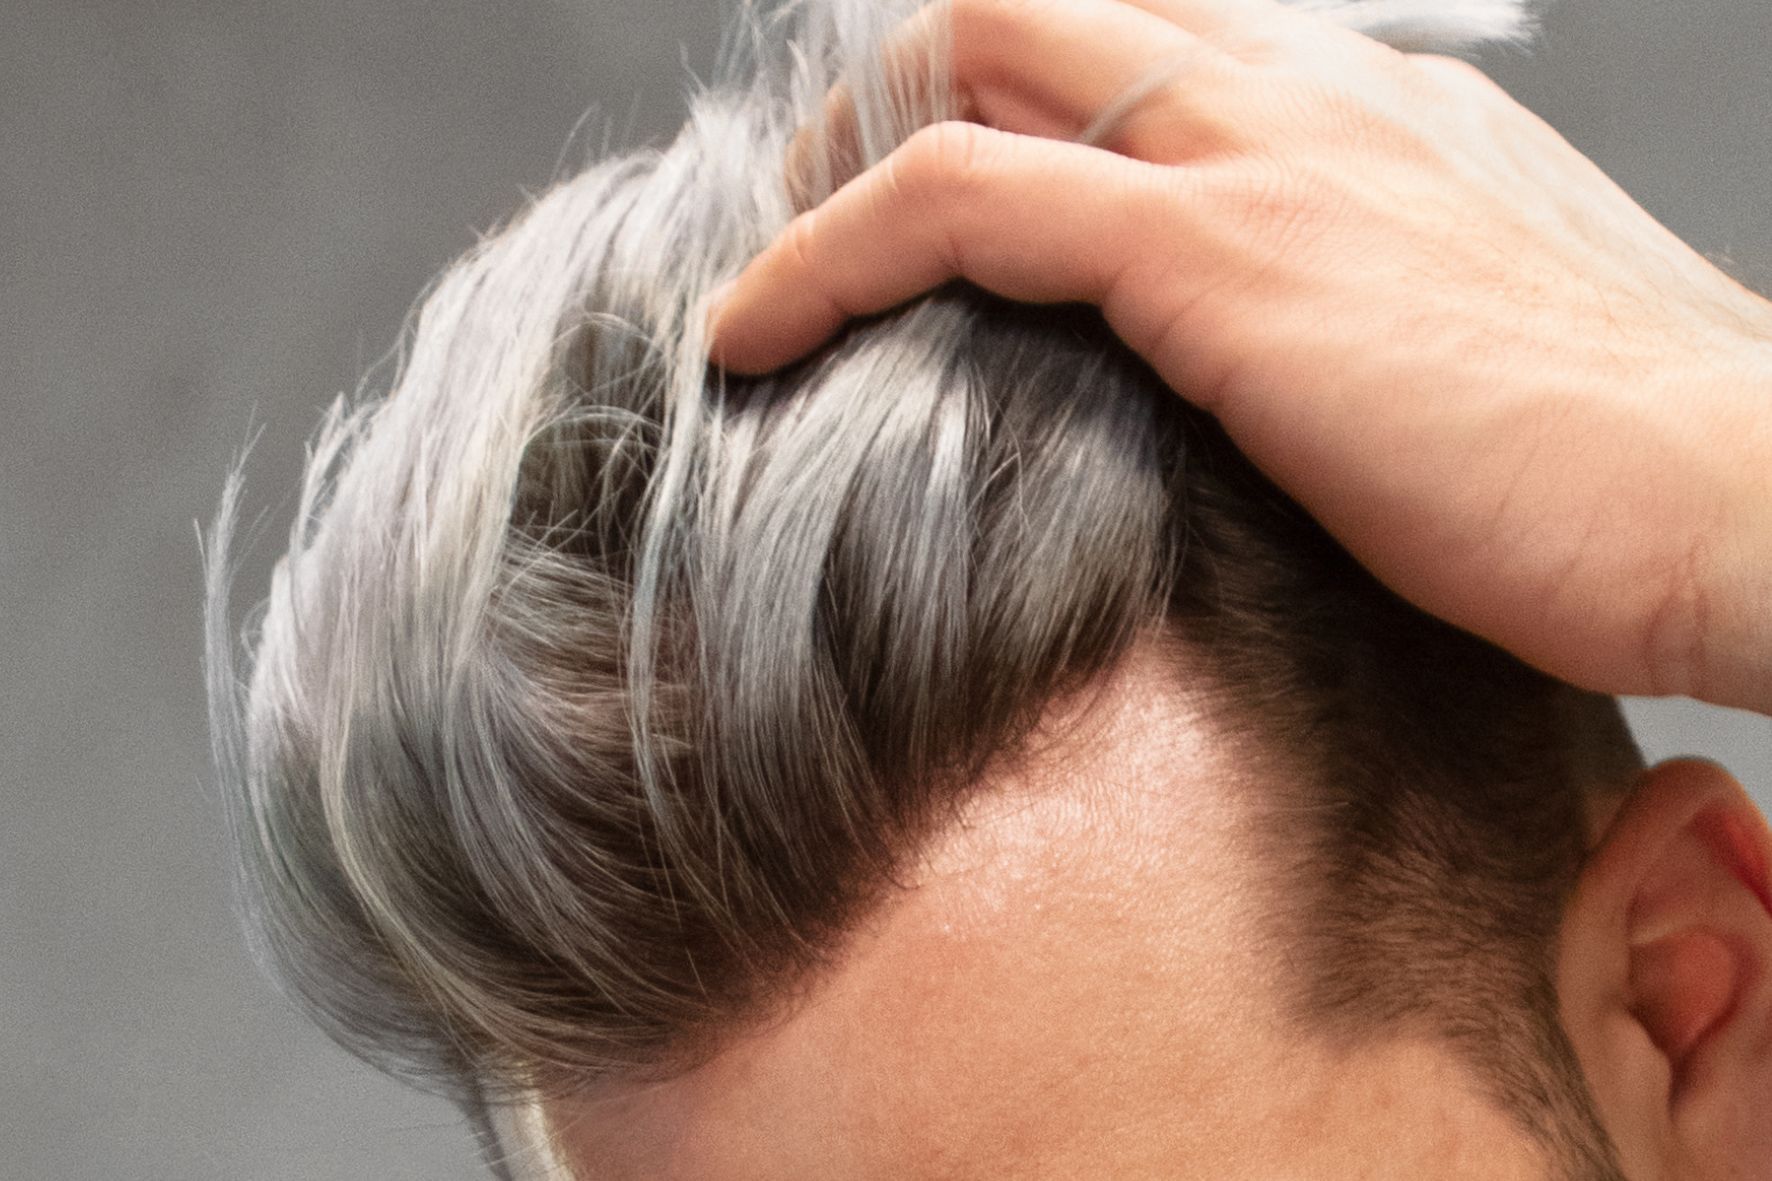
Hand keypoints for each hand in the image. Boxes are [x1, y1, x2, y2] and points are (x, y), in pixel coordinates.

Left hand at [704, 0, 1771, 712]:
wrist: (1741, 499)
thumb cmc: (1624, 461)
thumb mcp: (1470, 344)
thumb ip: (1355, 316)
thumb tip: (1267, 381)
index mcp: (1360, 110)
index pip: (1138, 45)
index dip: (1010, 97)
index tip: (935, 180)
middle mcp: (1302, 95)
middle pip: (1035, 9)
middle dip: (903, 86)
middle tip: (829, 197)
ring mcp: (1257, 160)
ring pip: (975, 62)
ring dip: (844, 153)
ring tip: (775, 263)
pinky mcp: (1216, 259)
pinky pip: (955, 204)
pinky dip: (826, 253)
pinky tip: (757, 330)